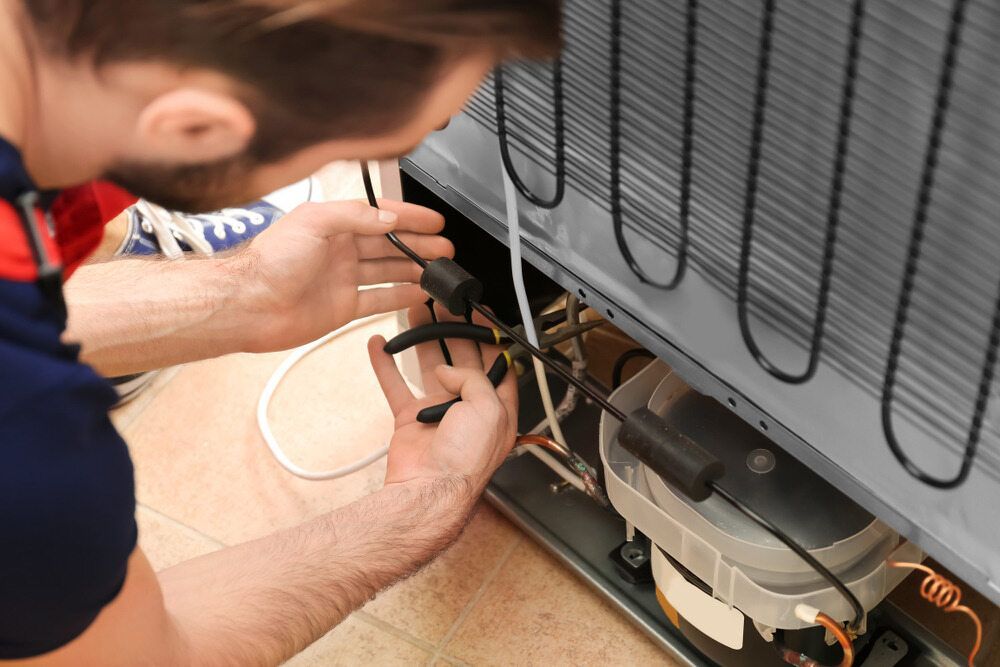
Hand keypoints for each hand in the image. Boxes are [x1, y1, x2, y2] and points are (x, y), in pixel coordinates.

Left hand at [232, 199, 453, 352]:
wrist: (248, 304)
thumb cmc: (269, 261)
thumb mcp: (313, 222)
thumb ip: (354, 216)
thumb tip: (388, 218)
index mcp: (332, 224)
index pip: (380, 216)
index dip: (409, 217)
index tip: (434, 221)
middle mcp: (339, 250)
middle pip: (389, 244)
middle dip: (418, 244)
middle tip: (445, 248)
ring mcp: (342, 279)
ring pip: (388, 271)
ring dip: (413, 269)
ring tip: (438, 270)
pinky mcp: (342, 307)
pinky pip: (378, 300)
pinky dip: (399, 297)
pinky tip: (417, 294)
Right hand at [368, 305, 518, 495]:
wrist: (428, 491)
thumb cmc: (465, 461)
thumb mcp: (487, 408)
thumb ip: (473, 378)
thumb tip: (448, 369)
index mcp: (498, 407)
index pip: (497, 362)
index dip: (489, 336)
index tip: (477, 312)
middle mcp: (470, 408)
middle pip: (463, 357)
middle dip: (454, 329)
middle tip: (443, 305)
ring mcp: (439, 412)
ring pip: (430, 365)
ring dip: (422, 338)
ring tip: (415, 313)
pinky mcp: (410, 419)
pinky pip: (396, 385)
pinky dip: (385, 365)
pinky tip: (380, 346)